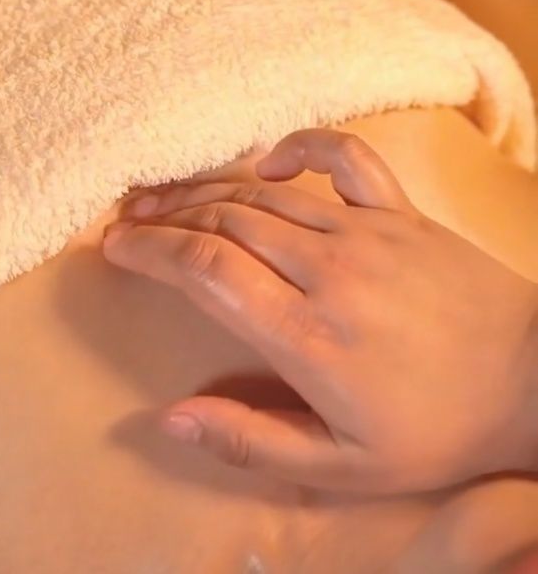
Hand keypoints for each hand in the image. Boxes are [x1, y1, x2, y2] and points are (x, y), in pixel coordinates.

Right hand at [104, 128, 537, 493]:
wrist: (532, 381)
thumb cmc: (437, 429)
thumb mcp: (343, 465)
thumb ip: (252, 441)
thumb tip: (171, 419)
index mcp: (309, 336)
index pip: (208, 271)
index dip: (152, 252)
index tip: (116, 247)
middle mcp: (330, 271)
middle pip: (225, 222)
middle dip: (165, 217)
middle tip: (126, 219)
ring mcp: (367, 231)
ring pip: (266, 193)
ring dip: (207, 188)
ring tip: (163, 192)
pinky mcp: (398, 211)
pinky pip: (344, 158)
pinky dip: (300, 146)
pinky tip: (267, 159)